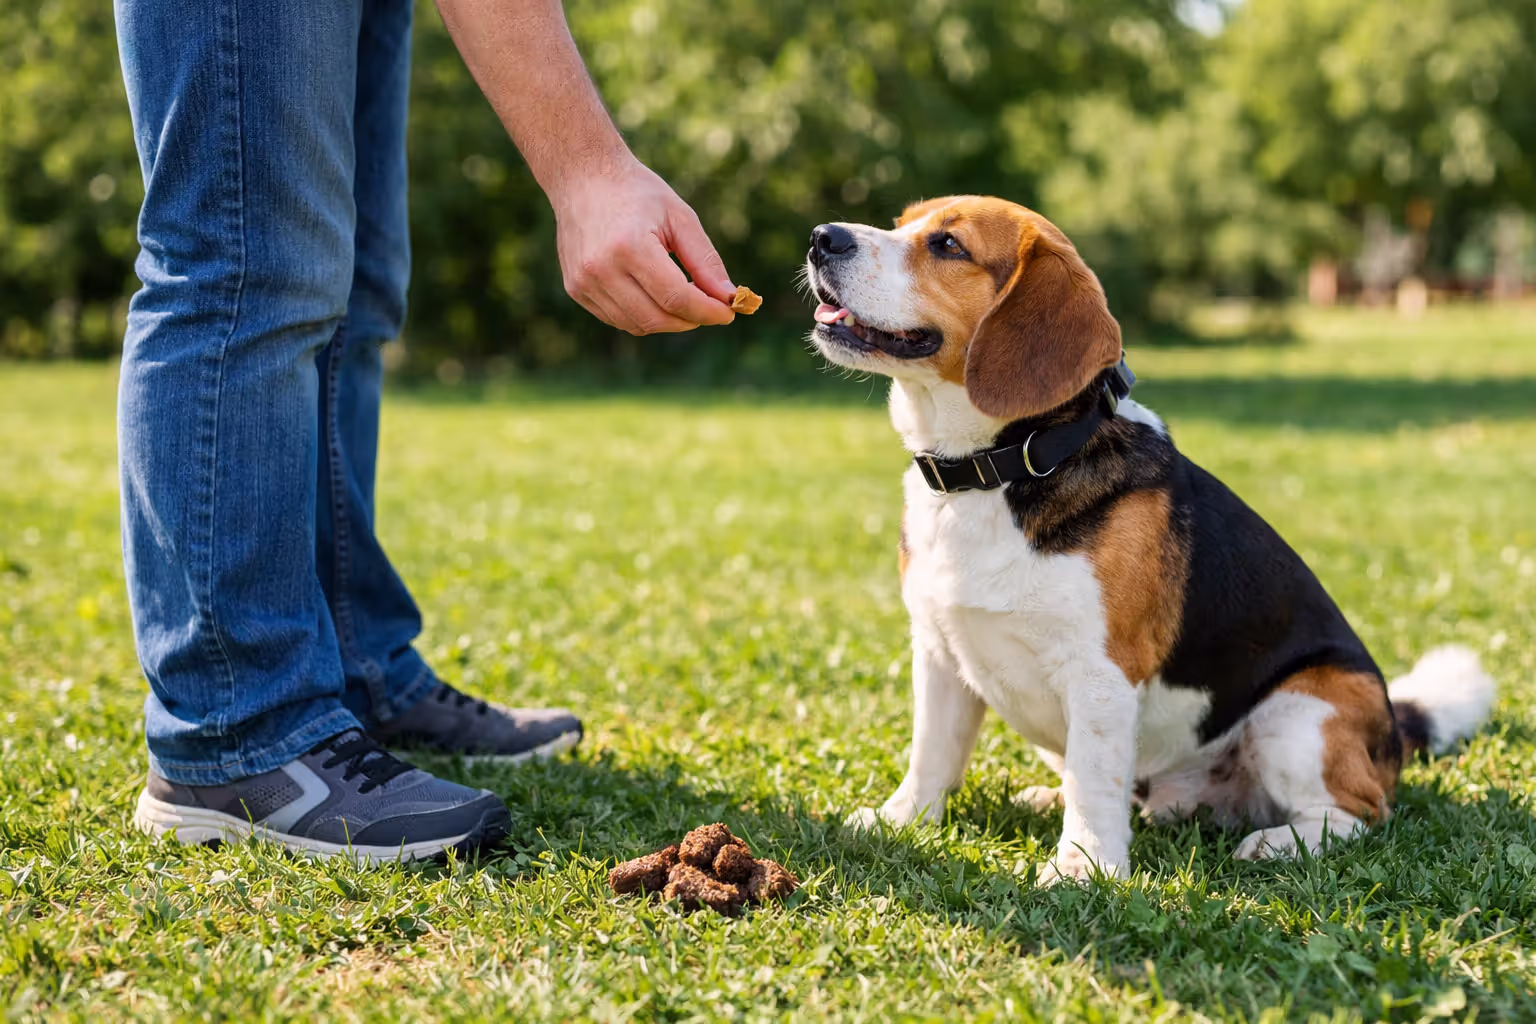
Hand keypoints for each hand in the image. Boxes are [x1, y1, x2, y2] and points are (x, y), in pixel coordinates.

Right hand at [551, 158, 735, 334]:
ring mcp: (583, 282)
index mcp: (629, 246)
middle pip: (657, 318)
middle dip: (691, 320)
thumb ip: (705, 261)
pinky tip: (655, 296)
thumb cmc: (638, 193)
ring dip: (668, 320)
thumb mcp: (679, 217)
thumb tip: (730, 299)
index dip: (707, 311)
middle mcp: (601, 269)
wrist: (583, 177)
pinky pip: (618, 319)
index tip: (729, 313)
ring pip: (638, 325)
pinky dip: (644, 316)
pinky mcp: (576, 290)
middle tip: (710, 308)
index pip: (676, 298)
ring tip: (683, 298)